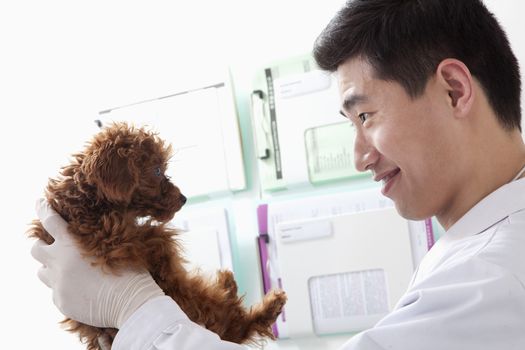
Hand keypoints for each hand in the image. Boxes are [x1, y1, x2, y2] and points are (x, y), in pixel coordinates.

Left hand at [31, 198, 164, 328]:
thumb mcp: (117, 243)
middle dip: (42, 245)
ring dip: (51, 268)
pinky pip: (56, 291)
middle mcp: (59, 261)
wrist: (131, 302)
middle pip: (36, 249)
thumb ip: (100, 233)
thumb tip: (107, 220)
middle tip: (53, 247)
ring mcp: (58, 282)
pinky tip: (82, 289)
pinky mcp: (61, 301)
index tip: (39, 202)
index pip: (49, 219)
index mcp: (72, 242)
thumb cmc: (130, 270)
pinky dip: (65, 288)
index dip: (42, 209)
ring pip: (42, 272)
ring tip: (67, 270)